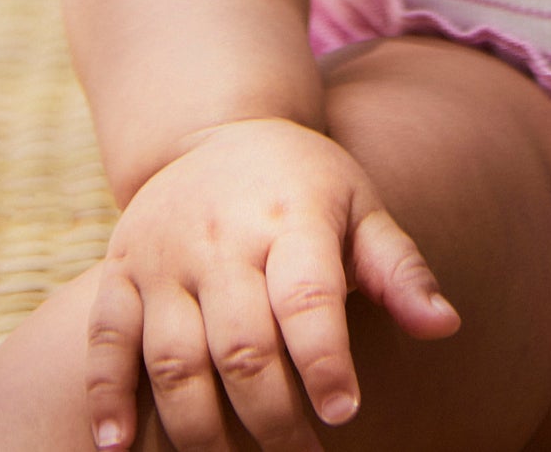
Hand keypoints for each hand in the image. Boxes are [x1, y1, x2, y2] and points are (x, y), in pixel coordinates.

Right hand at [86, 114, 458, 449]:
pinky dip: (106, 398)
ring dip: (199, 430)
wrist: (215, 129)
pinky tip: (118, 449)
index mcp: (290, 216)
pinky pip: (105, 341)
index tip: (343, 414)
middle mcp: (221, 237)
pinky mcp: (120, 273)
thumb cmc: (304, 185)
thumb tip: (445, 327)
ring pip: (174, 358)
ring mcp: (163, 257)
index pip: (307, 297)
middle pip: (241, 346)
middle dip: (271, 418)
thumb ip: (400, 269)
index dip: (323, 361)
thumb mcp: (360, 206)